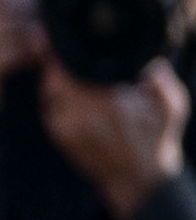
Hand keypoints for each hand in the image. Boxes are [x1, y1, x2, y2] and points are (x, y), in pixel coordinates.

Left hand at [40, 54, 189, 219]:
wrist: (138, 179)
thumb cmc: (157, 140)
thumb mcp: (171, 108)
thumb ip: (162, 81)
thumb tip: (151, 61)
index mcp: (111, 104)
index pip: (73, 70)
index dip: (63, 53)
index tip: (63, 40)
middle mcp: (84, 116)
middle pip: (54, 78)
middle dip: (56, 63)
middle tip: (62, 50)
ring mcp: (68, 127)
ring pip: (49, 92)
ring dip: (55, 79)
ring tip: (68, 69)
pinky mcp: (59, 136)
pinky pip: (49, 107)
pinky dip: (55, 97)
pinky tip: (68, 90)